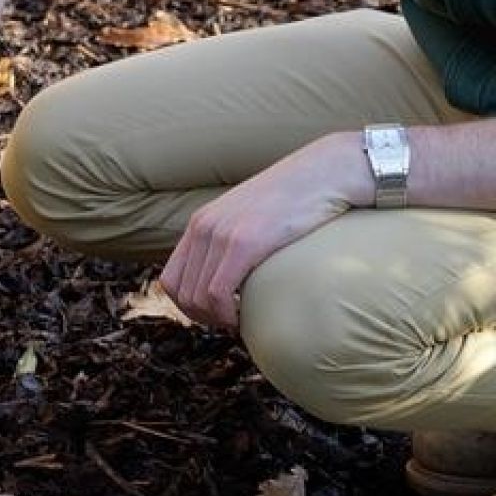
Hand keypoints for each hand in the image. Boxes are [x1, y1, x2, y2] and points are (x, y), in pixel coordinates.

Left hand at [160, 132, 372, 328]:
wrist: (325, 172)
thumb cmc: (298, 200)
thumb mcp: (253, 218)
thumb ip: (235, 241)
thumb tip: (235, 277)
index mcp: (200, 223)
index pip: (170, 279)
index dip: (188, 307)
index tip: (216, 315)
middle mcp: (203, 227)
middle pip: (180, 293)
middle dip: (203, 318)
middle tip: (232, 323)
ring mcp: (221, 233)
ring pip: (197, 298)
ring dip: (216, 319)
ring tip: (241, 321)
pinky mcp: (244, 242)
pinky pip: (217, 293)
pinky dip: (227, 315)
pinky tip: (246, 317)